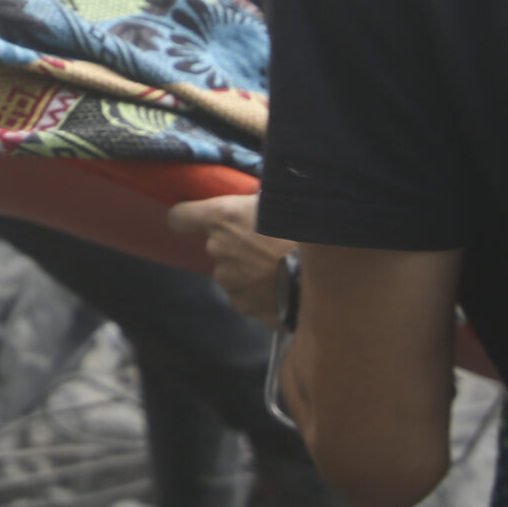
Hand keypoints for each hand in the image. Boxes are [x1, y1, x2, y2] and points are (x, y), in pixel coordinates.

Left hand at [166, 194, 293, 321]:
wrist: (327, 279)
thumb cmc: (305, 231)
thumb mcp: (280, 202)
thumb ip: (255, 204)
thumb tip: (253, 201)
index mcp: (222, 218)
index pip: (180, 216)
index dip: (187, 217)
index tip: (196, 220)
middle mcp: (217, 249)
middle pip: (216, 245)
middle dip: (236, 245)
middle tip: (267, 243)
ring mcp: (228, 281)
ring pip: (233, 272)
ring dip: (249, 270)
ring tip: (280, 266)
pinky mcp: (242, 305)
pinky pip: (247, 295)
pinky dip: (261, 292)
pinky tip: (283, 286)